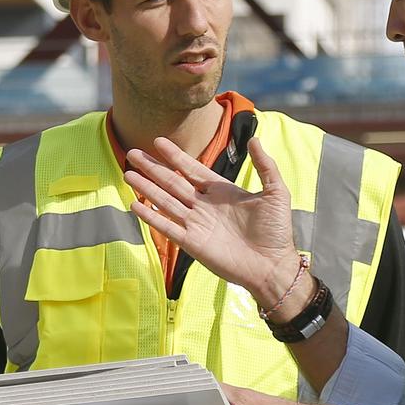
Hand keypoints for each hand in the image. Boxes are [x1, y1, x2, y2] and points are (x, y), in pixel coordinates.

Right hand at [125, 136, 300, 306]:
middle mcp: (204, 206)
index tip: (158, 142)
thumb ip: (265, 166)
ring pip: (165, 201)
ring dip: (146, 188)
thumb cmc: (277, 231)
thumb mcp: (276, 192)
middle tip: (133, 153)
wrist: (272, 265)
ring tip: (127, 174)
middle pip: (172, 182)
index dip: (175, 156)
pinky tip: (135, 205)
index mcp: (221, 192)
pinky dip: (150, 216)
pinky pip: (167, 227)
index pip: (192, 169)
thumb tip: (253, 139)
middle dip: (152, 168)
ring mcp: (196, 224)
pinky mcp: (192, 243)